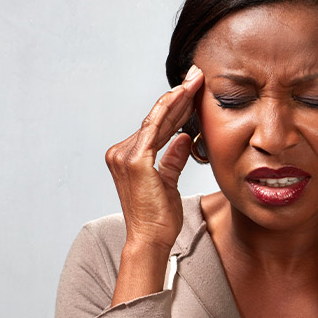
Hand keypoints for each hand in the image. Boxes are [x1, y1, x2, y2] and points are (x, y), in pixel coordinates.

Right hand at [104, 65, 204, 251]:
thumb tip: (184, 138)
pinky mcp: (135, 161)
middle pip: (155, 119)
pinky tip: (184, 96)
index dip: (174, 108)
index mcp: (126, 158)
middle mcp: (120, 153)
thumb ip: (173, 159)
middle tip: (197, 76)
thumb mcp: (168, 183)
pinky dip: (170, 110)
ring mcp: (125, 156)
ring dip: (177, 98)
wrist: (151, 240)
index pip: (154, 126)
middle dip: (178, 97)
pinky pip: (156, 128)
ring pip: (157, 120)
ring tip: (196, 81)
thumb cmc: (159, 219)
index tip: (192, 91)